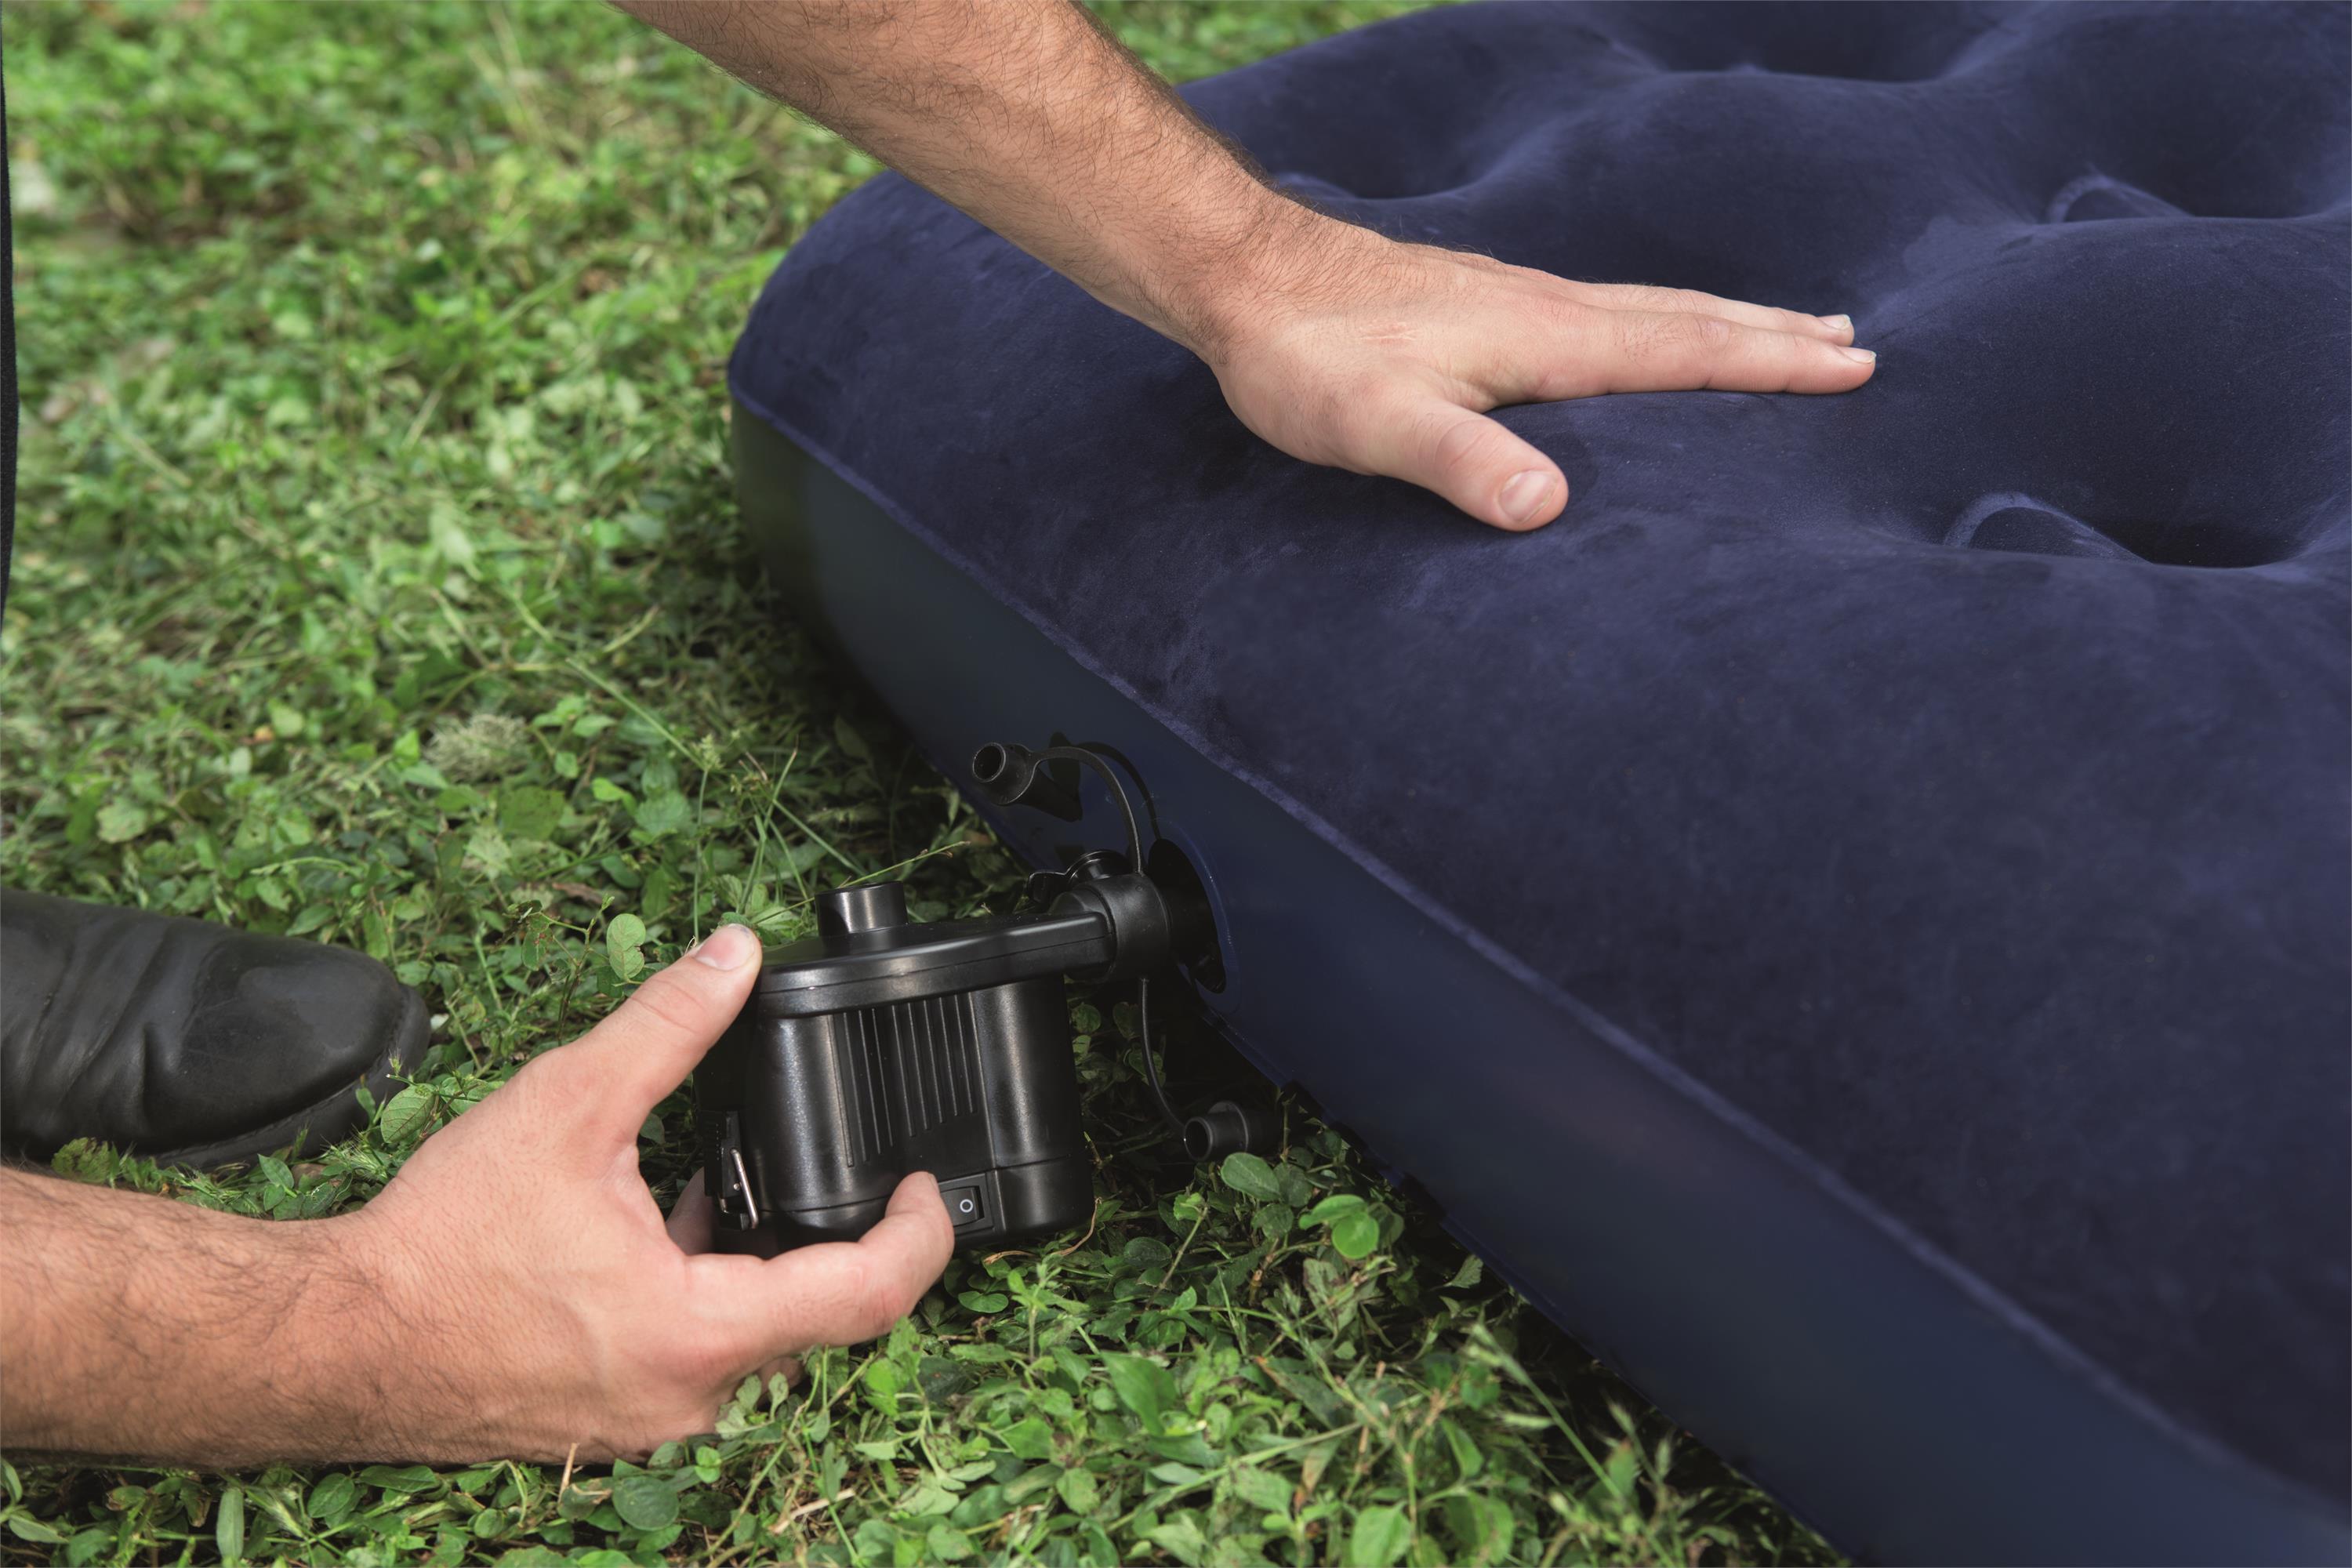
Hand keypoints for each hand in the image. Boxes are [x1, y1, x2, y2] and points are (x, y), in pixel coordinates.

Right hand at [343, 923, 953, 1460]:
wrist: (334, 1340)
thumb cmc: (440, 1244)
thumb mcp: (566, 1107)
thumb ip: (666, 1027)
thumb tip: (734, 955)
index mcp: (700, 1334)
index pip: (868, 1297)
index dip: (920, 1236)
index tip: (922, 1185)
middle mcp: (691, 1398)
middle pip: (816, 1317)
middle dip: (829, 1235)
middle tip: (840, 1166)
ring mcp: (652, 1418)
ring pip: (752, 1336)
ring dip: (755, 1259)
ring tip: (729, 1179)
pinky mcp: (614, 1418)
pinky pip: (697, 1354)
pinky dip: (701, 1288)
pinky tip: (663, 1225)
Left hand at [1199, 215, 1874, 529]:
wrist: (1246, 280)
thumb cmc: (1309, 358)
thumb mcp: (1380, 425)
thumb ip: (1464, 462)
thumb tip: (1549, 507)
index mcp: (1548, 338)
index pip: (1686, 351)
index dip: (1772, 365)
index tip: (1855, 369)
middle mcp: (1549, 308)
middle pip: (1686, 317)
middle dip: (1773, 333)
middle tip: (1855, 342)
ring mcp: (1519, 300)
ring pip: (1648, 308)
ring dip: (1724, 319)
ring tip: (1784, 327)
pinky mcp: (1486, 303)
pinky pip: (1606, 312)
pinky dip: (1659, 320)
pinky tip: (1644, 333)